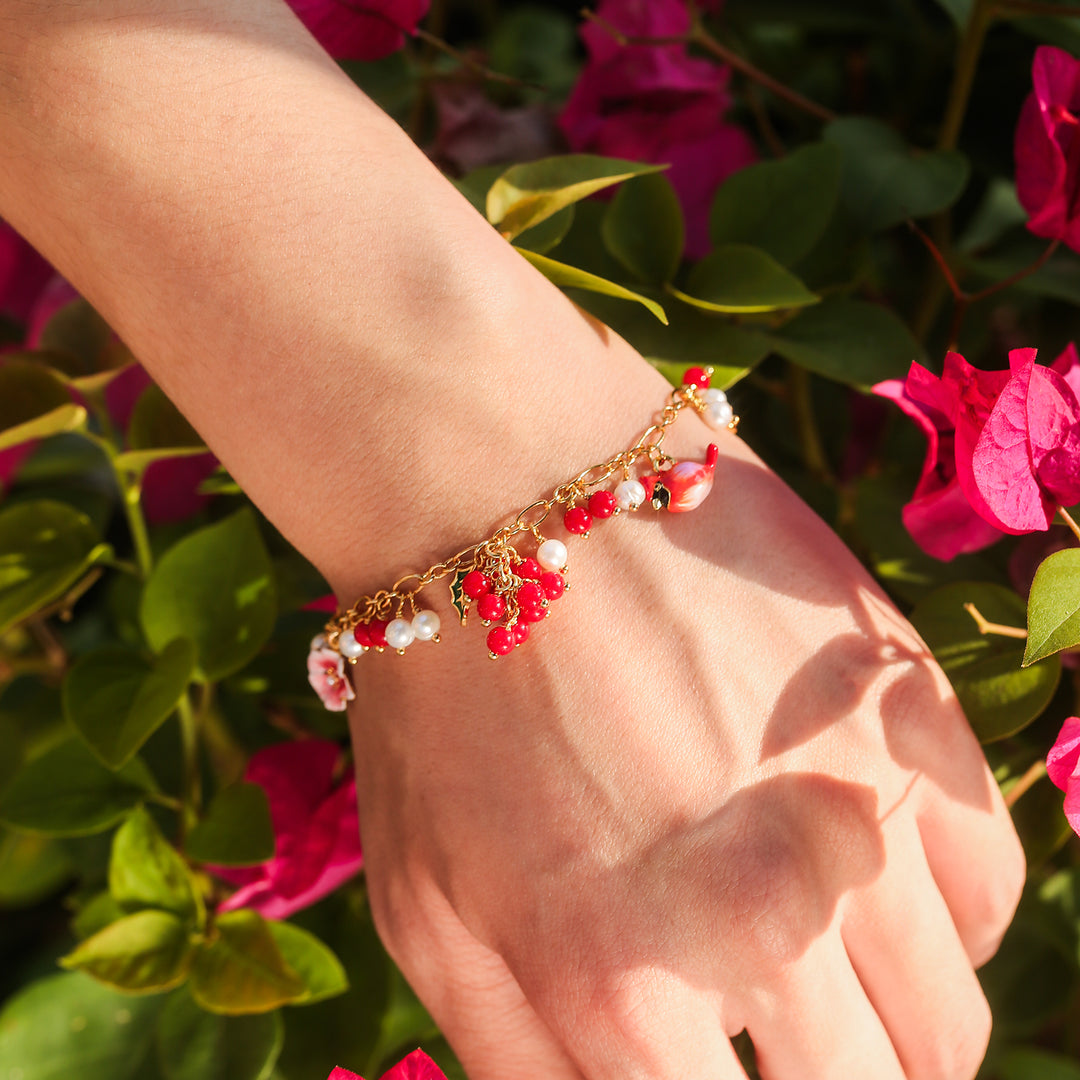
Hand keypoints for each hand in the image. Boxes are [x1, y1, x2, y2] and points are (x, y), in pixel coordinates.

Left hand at [347, 424, 1023, 1079]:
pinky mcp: (907, 709)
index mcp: (622, 985)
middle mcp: (763, 919)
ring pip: (945, 1022)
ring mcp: (855, 808)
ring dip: (890, 1030)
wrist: (506, 487)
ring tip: (825, 982)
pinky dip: (940, 921)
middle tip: (779, 1054)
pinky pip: (988, 883)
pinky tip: (872, 886)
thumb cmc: (442, 694)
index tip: (716, 1075)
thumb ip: (522, 1066)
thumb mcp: (422, 905)